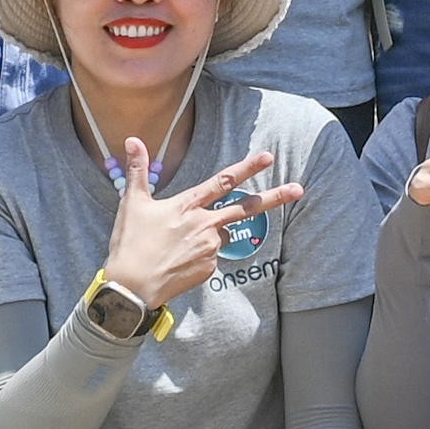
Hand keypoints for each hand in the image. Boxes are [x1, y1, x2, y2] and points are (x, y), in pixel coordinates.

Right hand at [102, 141, 302, 309]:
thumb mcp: (133, 203)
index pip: (222, 181)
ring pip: (221, 234)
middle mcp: (205, 225)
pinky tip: (178, 261)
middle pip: (246, 208)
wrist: (132, 288)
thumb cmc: (130, 244)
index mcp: (188, 206)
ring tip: (177, 245)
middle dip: (275, 197)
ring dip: (211, 233)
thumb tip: (131, 140)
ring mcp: (210, 249)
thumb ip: (138, 170)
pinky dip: (200, 255)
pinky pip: (211, 257)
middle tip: (298, 189)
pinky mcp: (209, 269)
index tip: (267, 157)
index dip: (246, 167)